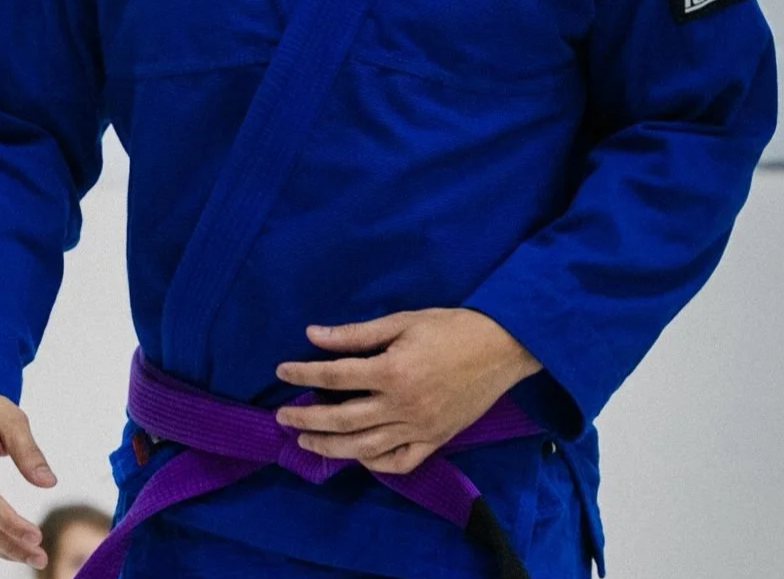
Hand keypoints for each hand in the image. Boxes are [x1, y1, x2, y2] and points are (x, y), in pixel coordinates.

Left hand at [274, 308, 540, 475]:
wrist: (501, 348)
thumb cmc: (449, 327)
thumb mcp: (401, 321)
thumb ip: (356, 334)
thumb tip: (312, 335)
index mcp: (392, 371)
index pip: (335, 377)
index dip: (304, 373)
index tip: (282, 371)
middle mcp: (402, 406)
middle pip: (343, 419)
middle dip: (307, 420)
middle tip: (282, 418)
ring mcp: (420, 428)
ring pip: (366, 448)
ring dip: (331, 447)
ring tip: (306, 442)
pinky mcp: (436, 440)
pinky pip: (401, 462)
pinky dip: (375, 463)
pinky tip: (357, 455)